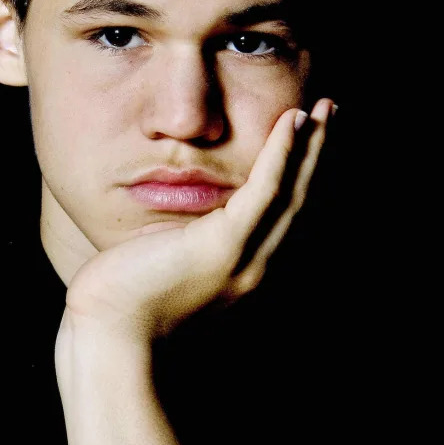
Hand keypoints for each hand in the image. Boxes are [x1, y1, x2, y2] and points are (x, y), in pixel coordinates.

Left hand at [62, 98, 333, 344]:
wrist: (108, 337)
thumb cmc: (124, 303)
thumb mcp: (164, 260)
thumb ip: (184, 238)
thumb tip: (179, 218)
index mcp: (244, 273)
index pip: (286, 217)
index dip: (305, 175)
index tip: (315, 138)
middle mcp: (256, 269)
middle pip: (302, 203)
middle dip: (321, 155)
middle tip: (335, 112)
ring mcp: (244, 261)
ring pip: (293, 194)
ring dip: (313, 147)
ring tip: (326, 107)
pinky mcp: (223, 249)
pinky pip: (264, 192)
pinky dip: (281, 154)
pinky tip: (293, 122)